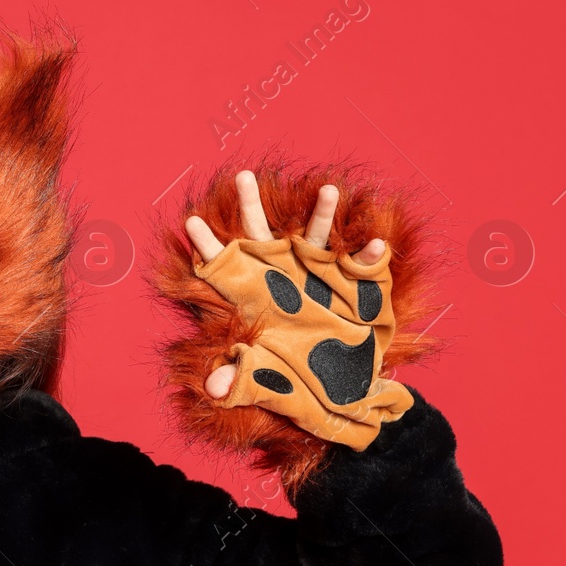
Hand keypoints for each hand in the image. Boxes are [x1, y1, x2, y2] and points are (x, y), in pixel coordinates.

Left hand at [186, 171, 382, 398]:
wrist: (337, 385)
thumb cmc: (293, 377)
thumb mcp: (264, 381)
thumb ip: (237, 380)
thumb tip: (213, 389)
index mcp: (251, 295)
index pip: (221, 265)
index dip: (207, 245)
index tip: (191, 222)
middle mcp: (279, 275)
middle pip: (257, 234)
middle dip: (249, 205)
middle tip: (242, 176)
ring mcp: (314, 274)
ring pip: (312, 236)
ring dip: (322, 213)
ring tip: (328, 190)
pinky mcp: (350, 283)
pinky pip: (360, 264)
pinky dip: (368, 255)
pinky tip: (375, 246)